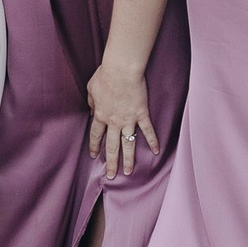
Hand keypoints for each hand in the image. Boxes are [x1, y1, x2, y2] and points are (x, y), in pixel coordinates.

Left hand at [84, 60, 157, 179]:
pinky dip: (153, 141)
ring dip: (128, 159)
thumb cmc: (105, 76)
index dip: (94, 146)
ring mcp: (129, 120)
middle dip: (111, 162)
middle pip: (111, 146)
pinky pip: (148, 131)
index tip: (94, 156)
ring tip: (128, 172)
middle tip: (111, 175)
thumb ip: (91, 102)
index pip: (96, 135)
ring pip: (128, 144)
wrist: (121, 70)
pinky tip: (156, 152)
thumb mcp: (91, 88)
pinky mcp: (142, 114)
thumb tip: (92, 111)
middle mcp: (114, 122)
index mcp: (100, 115)